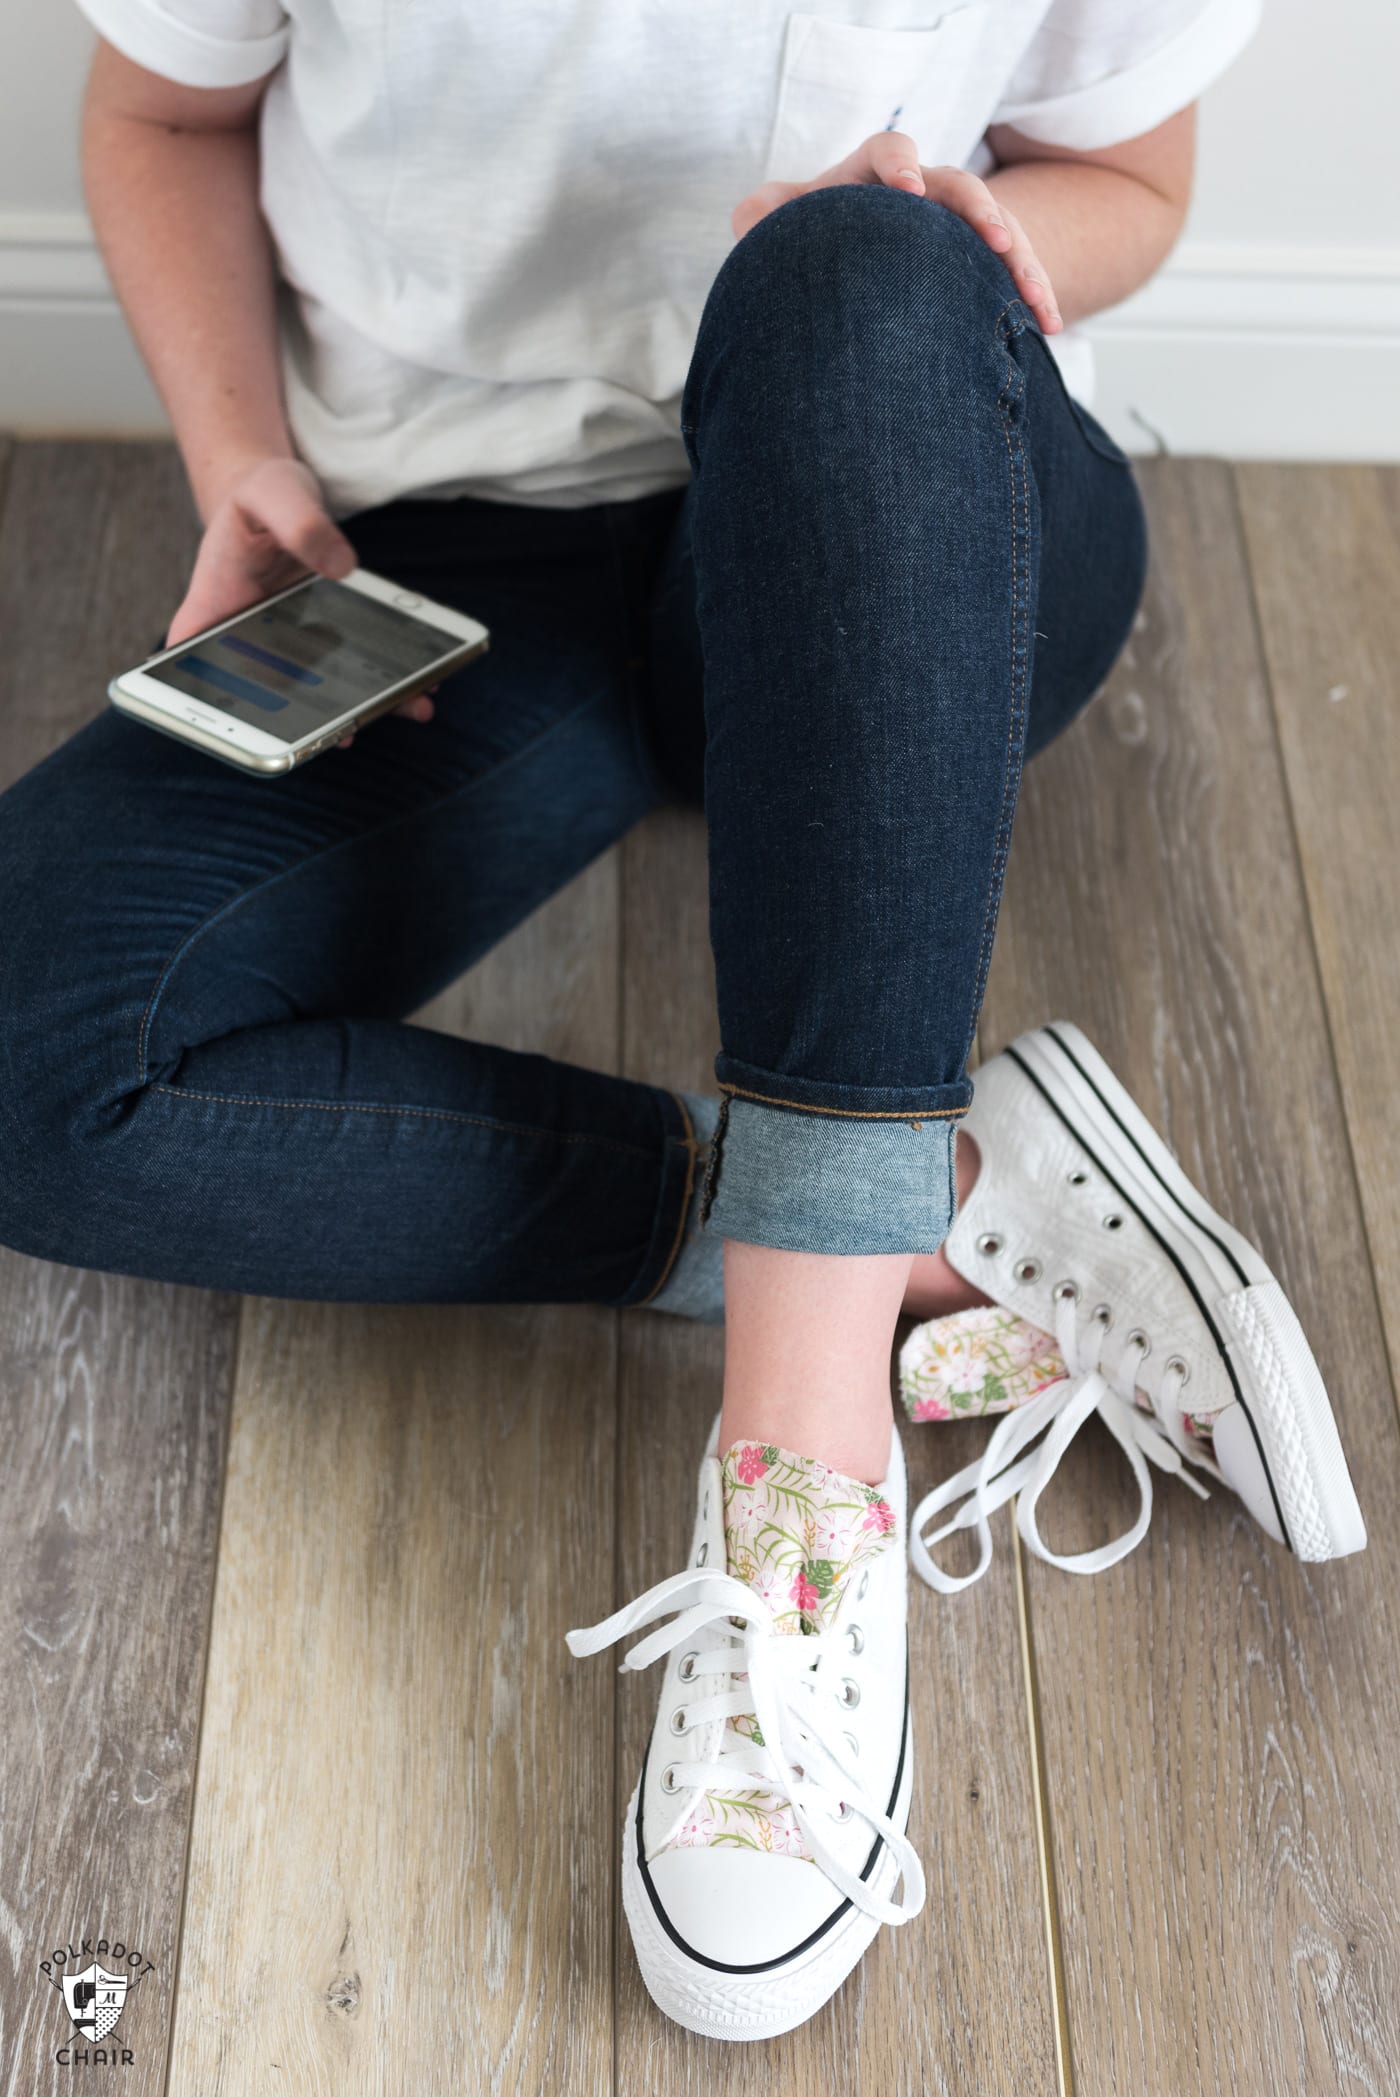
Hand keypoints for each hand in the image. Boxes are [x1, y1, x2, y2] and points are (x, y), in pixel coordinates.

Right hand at [165, 456, 437, 747]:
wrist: (282, 499)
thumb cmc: (263, 495)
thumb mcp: (275, 492)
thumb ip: (300, 523)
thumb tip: (340, 564)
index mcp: (212, 610)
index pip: (190, 665)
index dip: (208, 707)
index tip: (249, 728)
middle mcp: (243, 641)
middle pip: (263, 698)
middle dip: (307, 724)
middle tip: (348, 734)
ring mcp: (283, 651)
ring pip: (314, 696)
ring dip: (359, 710)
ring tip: (406, 709)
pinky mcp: (319, 648)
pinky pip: (345, 675)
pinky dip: (380, 685)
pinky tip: (418, 687)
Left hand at [731, 130, 1061, 333]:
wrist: (844, 267)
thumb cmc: (809, 239)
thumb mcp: (779, 226)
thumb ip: (764, 218)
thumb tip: (751, 220)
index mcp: (874, 174)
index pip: (891, 149)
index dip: (902, 165)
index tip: (908, 192)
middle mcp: (924, 192)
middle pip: (961, 186)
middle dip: (981, 210)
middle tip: (995, 241)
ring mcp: (956, 228)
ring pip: (1000, 232)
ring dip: (1022, 263)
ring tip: (1036, 301)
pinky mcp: (979, 263)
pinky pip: (1015, 272)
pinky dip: (1032, 297)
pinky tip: (1047, 330)